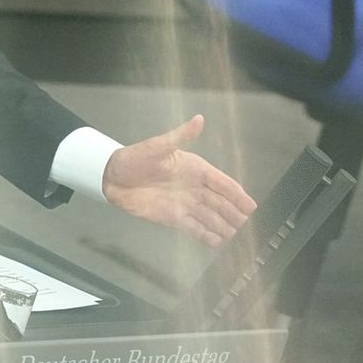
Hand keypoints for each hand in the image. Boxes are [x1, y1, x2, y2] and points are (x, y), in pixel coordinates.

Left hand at [103, 115, 256, 246]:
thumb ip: (180, 136)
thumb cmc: (134, 159)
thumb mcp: (157, 146)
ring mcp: (185, 204)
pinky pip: (194, 228)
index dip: (237, 194)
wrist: (110, 178)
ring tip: (238, 238)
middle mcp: (194, 188)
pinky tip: (218, 243)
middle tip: (250, 227)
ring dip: (224, 227)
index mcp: (195, 169)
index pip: (222, 183)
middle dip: (234, 214)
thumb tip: (199, 119)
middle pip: (220, 203)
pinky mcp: (173, 218)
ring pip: (210, 217)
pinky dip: (206, 235)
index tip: (251, 206)